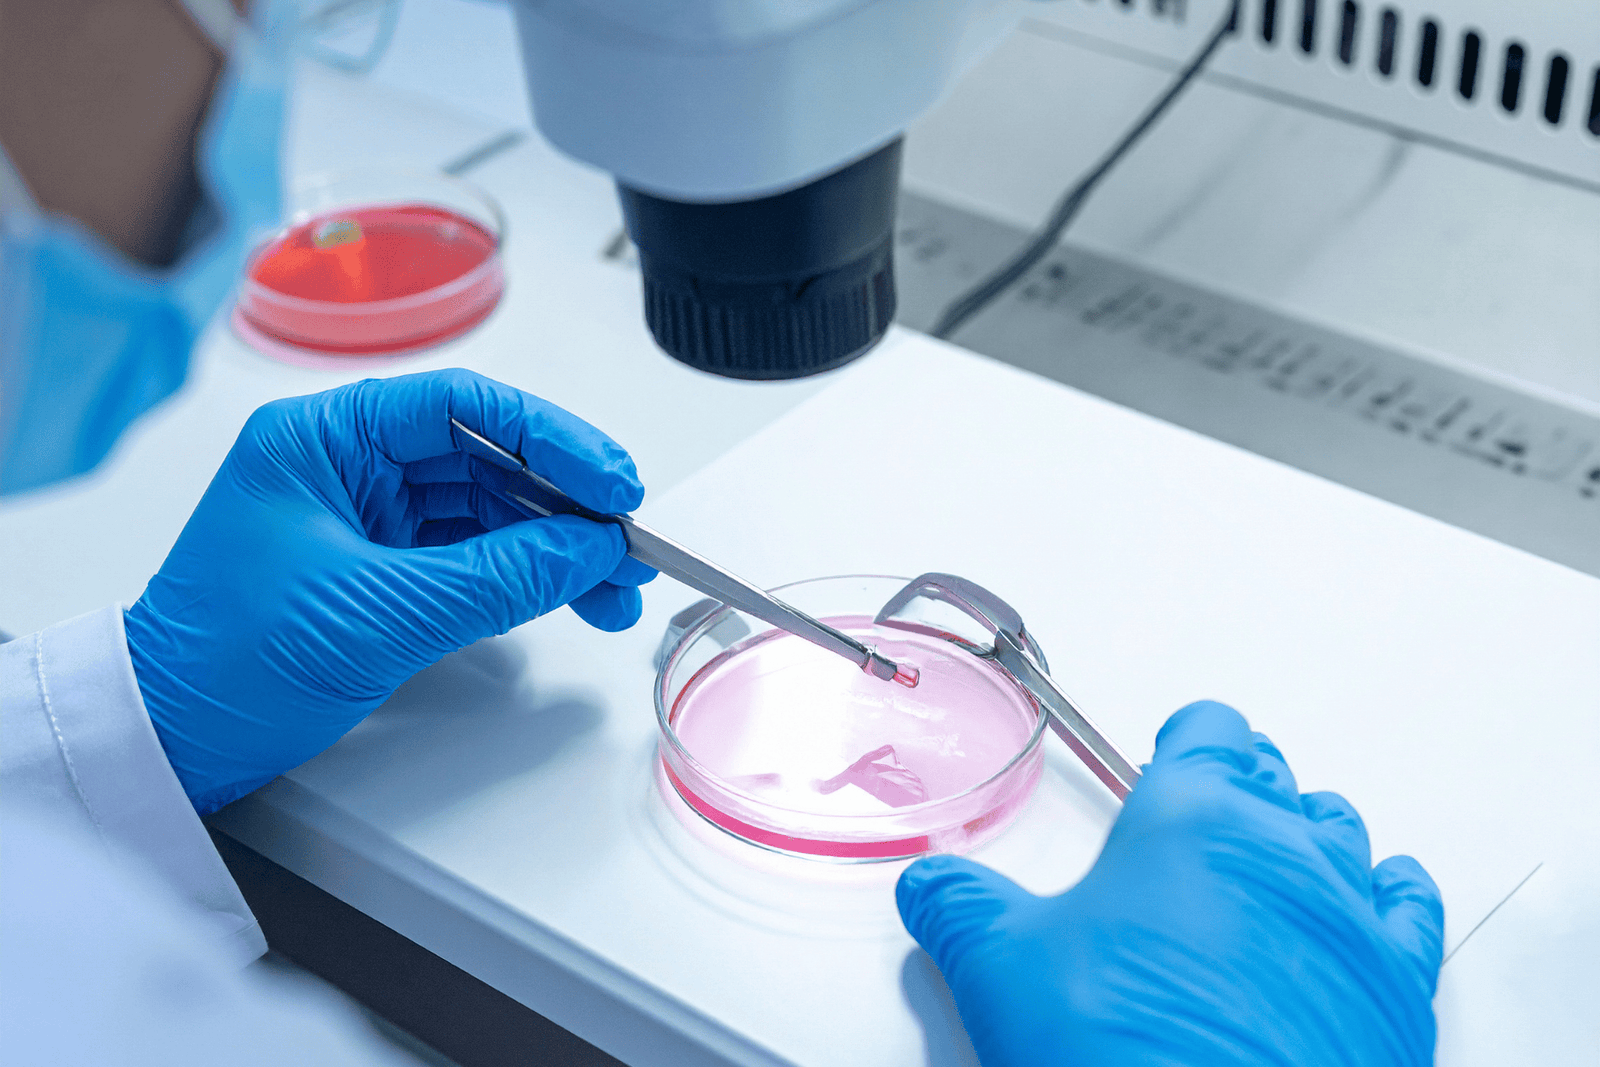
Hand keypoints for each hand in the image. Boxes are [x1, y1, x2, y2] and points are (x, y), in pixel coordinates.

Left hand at [126, 369, 654, 813]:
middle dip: (567, 500)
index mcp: (323, 438)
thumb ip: (496, 577)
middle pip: (487, 457)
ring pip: (490, 510)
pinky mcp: (383, 569)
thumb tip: (590, 549)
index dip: (552, 438)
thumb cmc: (223, 664)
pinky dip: (528, 577)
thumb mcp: (375, 614)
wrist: (169, 742)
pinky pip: (475, 557)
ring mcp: (368, 517)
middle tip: (630, 539)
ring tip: (617, 586)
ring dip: (558, 545)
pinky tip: (573, 595)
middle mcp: (349, 465)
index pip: (463, 408)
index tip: (612, 482)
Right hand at [897, 700, 1443, 1066]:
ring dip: (1306, 832)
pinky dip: (1391, 891)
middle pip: (1274, 778)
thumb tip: (933, 886)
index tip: (1169, 750)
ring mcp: (1350, 916)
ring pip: (1341, 833)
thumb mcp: (1003, 967)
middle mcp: (1284, 850)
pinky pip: (1410, 907)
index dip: (1187, 737)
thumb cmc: (1128, 1050)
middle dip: (1241, 781)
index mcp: (1194, 817)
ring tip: (1271, 850)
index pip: (1210, 731)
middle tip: (1206, 801)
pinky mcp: (1397, 986)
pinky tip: (1376, 893)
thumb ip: (962, 907)